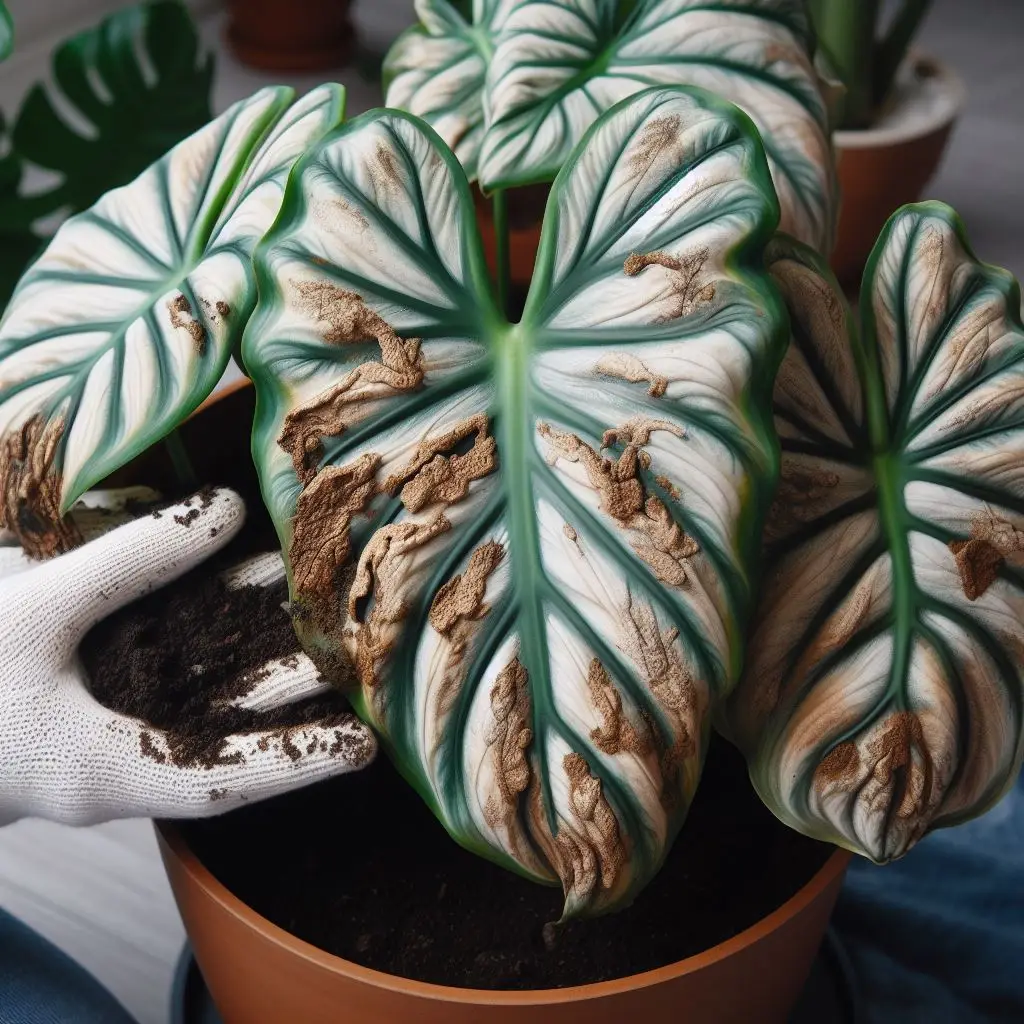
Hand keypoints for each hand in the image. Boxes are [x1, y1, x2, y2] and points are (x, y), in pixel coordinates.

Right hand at [0, 489, 374, 825]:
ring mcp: (107, 725)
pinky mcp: (93, 693)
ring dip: (263, 646)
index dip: (297, 762)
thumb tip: (226, 511)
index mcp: (103, 770)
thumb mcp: (32, 611)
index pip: (225, 782)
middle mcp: (119, 757)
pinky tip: (246, 589)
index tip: (365, 750)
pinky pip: (168, 665)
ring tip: (325, 601)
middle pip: (234, 726)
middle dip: (301, 688)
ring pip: (206, 688)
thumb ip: (128, 563)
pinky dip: (210, 629)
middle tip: (371, 647)